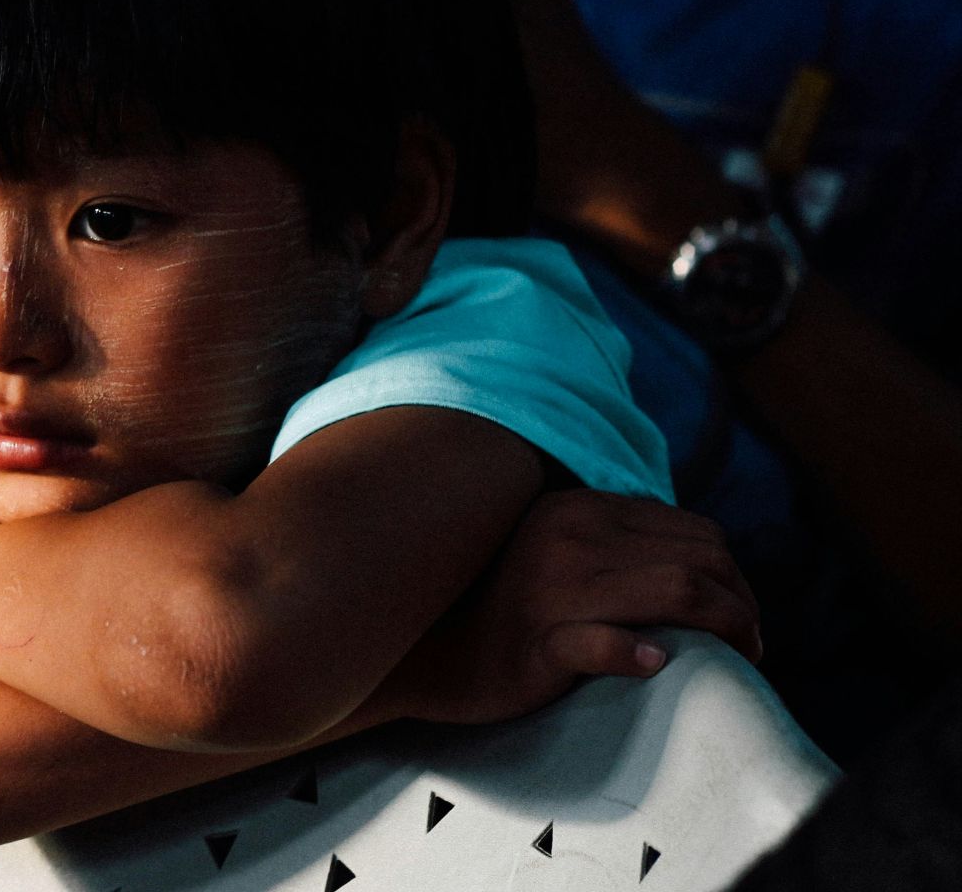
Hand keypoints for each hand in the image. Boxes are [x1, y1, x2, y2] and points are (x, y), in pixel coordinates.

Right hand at [384, 489, 760, 725]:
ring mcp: (552, 589)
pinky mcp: (537, 641)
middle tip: (753, 647)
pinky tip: (657, 663)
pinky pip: (603, 643)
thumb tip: (693, 561)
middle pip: (700, 560)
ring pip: (677, 592)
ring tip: (739, 660)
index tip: (743, 618)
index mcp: (578, 510)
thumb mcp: (552, 553)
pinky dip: (638, 652)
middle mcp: (570, 537)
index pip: (694, 531)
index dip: (736, 575)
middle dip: (745, 605)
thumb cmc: (496, 610)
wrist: (419, 652)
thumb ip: (608, 543)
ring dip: (727, 628)